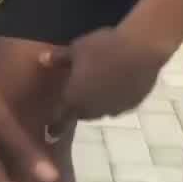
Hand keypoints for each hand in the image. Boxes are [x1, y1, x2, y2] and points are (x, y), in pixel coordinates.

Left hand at [41, 17, 171, 131]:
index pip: (61, 119)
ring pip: (101, 109)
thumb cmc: (103, 48)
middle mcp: (93, 110)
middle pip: (82, 112)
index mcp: (75, 99)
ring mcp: (114, 109)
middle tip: (80, 88)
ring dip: (97, 101)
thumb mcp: (77, 48)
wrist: (140, 49)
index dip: (55, 127)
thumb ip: (59, 58)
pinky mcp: (132, 105)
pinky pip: (118, 104)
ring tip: (101, 82)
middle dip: (79, 104)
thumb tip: (42, 60)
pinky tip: (119, 81)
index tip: (49, 134)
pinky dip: (115, 96)